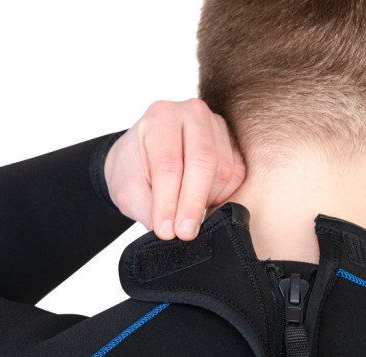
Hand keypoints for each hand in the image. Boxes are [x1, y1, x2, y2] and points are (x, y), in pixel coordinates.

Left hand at [104, 98, 245, 240]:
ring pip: (224, 170)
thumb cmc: (134, 169)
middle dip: (194, 202)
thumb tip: (172, 234)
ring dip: (208, 200)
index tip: (167, 231)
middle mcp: (192, 113)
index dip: (168, 201)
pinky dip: (222, 196)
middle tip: (186, 233)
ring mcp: (217, 126)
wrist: (145, 155)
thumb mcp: (128, 190)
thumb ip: (149, 210)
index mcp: (160, 116)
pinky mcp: (233, 143)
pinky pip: (237, 174)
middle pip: (203, 160)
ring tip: (188, 217)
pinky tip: (204, 203)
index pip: (169, 163)